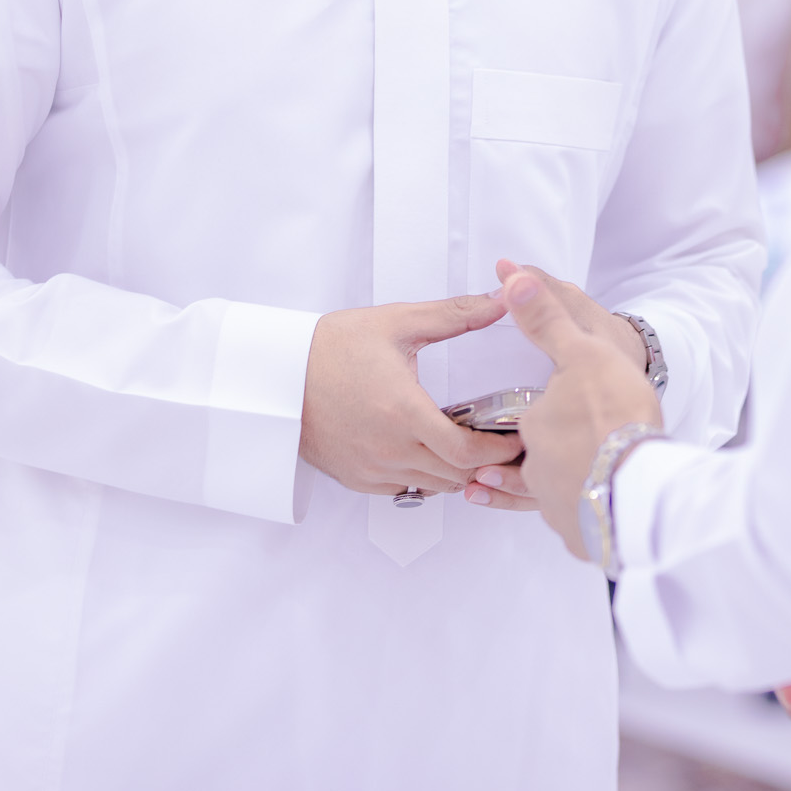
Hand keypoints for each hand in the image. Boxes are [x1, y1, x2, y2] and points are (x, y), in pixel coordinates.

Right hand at [301, 296, 523, 496]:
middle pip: (457, 476)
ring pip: (433, 487)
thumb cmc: (331, 346)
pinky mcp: (356, 478)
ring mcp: (371, 470)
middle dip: (486, 461)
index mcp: (403, 413)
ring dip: (457, 471)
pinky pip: (405, 490)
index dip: (498, 450)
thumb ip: (455, 314)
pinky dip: (427, 477)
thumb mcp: (397, 322)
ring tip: (472, 445)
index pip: (467, 453)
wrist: (275, 374)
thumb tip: (500, 301)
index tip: (516, 436)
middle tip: (503, 441)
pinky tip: (431, 451)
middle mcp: (389, 450)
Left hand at [479, 269, 661, 555]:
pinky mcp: (584, 534)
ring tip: (501, 486)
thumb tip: (509, 276)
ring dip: (526, 491)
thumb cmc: (613, 416)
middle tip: (494, 459)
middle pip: (524, 461)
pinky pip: (569, 520)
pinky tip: (567, 512)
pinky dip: (566, 513)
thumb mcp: (583, 351)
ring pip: (543, 495)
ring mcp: (560, 506)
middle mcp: (538, 472)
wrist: (644, 487)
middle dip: (515, 460)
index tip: (514, 413)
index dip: (518, 416)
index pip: (517, 420)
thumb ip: (546, 317)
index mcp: (534, 426)